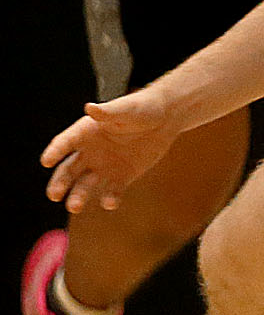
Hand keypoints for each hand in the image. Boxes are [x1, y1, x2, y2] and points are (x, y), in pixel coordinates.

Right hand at [41, 89, 181, 211]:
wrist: (165, 118)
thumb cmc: (141, 108)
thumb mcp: (125, 109)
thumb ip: (108, 112)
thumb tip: (90, 108)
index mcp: (85, 132)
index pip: (65, 143)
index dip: (55, 152)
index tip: (46, 161)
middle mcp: (90, 152)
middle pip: (69, 170)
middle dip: (60, 183)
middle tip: (54, 195)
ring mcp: (104, 166)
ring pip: (86, 184)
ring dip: (79, 196)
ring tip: (74, 207)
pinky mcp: (122, 176)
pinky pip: (113, 191)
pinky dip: (110, 198)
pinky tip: (110, 203)